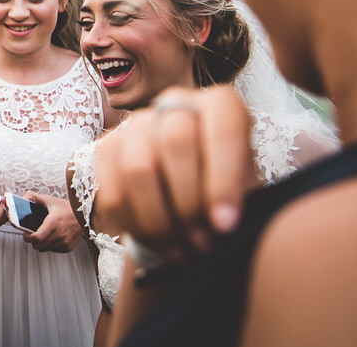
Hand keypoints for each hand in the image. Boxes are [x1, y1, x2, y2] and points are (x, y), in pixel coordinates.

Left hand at [19, 194, 81, 252]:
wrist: (85, 216)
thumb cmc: (68, 208)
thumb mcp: (50, 200)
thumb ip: (33, 197)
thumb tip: (22, 199)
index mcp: (54, 222)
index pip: (36, 238)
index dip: (28, 237)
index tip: (26, 234)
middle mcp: (60, 234)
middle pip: (38, 245)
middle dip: (32, 240)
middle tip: (32, 234)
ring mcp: (65, 242)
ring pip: (44, 249)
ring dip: (40, 243)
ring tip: (42, 234)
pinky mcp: (68, 247)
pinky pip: (52, 250)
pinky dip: (49, 245)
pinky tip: (51, 237)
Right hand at [94, 86, 256, 259]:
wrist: (191, 193)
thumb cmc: (227, 189)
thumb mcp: (248, 188)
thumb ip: (240, 197)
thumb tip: (223, 224)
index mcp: (219, 106)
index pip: (223, 127)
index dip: (224, 178)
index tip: (226, 225)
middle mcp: (175, 106)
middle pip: (175, 142)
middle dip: (188, 203)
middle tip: (203, 243)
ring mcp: (136, 125)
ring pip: (138, 168)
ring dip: (159, 220)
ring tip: (182, 250)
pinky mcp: (108, 150)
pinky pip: (112, 191)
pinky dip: (135, 227)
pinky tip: (159, 245)